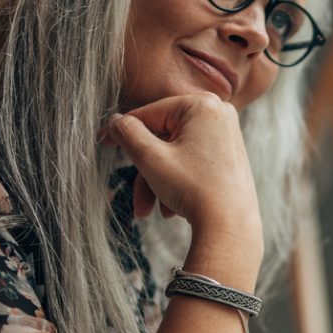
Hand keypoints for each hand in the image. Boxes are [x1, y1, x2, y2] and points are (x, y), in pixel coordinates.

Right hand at [102, 93, 261, 238]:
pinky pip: (192, 162)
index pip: (150, 114)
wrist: (230, 227)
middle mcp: (220, 114)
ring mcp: (227, 136)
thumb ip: (128, 133)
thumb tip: (115, 121)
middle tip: (131, 193)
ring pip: (175, 153)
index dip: (122, 130)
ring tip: (148, 211)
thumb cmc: (194, 189)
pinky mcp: (229, 156)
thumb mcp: (151, 158)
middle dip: (144, 170)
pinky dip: (177, 182)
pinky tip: (171, 210)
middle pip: (163, 137)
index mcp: (203, 105)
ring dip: (157, 182)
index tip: (101, 141)